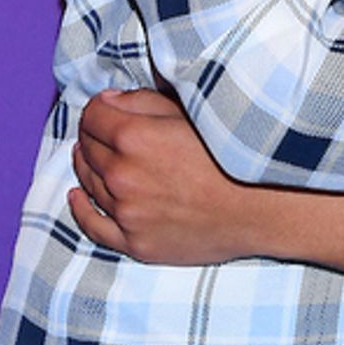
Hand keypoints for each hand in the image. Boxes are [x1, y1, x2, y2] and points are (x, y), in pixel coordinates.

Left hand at [69, 88, 343, 285]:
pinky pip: (93, 227)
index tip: (110, 108)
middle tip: (106, 132)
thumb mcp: (192, 111)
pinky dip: (81, 209)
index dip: (99, 108)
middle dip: (94, 135)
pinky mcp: (136, 243)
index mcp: (134, 137)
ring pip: (88, 183)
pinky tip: (77, 196)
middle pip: (87, 148)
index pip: (92, 116)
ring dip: (87, 166)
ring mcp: (127, 213)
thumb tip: (109, 101)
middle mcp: (122, 175)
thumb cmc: (235, 151)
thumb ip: (145, 103)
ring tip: (90, 156)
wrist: (266, 206)